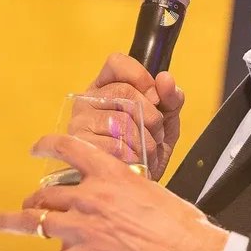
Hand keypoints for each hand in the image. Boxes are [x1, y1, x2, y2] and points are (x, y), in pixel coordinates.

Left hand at [0, 133, 227, 250]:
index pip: (70, 149)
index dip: (47, 146)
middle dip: (35, 200)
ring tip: (0, 222)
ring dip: (14, 222)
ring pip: (35, 222)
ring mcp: (83, 228)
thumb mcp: (153, 191)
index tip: (36, 148)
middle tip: (30, 205)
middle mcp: (91, 197)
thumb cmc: (180, 226)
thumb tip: (124, 197)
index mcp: (111, 174)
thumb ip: (129, 190)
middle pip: (49, 194)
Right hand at [78, 53, 184, 180]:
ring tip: (147, 151)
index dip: (140, 76)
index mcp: (105, 86)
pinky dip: (134, 156)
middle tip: (157, 133)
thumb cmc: (147, 150)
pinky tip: (136, 162)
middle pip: (125, 92)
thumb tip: (166, 79)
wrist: (136, 187)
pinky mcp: (79, 148)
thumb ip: (170, 98)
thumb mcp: (166, 121)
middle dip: (151, 116)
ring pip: (121, 120)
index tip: (155, 97)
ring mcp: (80, 123)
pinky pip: (115, 146)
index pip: (117, 63)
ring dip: (145, 140)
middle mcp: (87, 100)